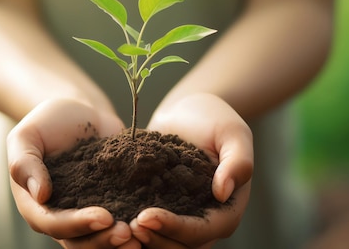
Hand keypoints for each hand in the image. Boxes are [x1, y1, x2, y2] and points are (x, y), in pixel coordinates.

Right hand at [7, 98, 140, 247]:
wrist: (80, 114)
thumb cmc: (47, 123)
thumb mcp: (26, 136)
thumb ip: (24, 163)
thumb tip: (41, 195)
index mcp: (36, 205)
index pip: (53, 224)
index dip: (78, 224)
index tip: (104, 217)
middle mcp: (61, 216)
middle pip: (79, 242)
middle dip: (103, 241)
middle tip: (129, 233)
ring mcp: (86, 214)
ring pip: (100, 240)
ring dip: (119, 243)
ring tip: (142, 236)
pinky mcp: (110, 206)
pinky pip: (121, 222)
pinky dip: (135, 228)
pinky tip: (155, 223)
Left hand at [131, 93, 253, 247]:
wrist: (188, 113)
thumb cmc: (215, 120)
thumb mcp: (232, 133)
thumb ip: (237, 161)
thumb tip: (223, 192)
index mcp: (227, 210)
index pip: (202, 231)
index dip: (175, 228)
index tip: (146, 216)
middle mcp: (205, 222)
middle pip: (180, 246)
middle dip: (154, 239)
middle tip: (126, 226)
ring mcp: (182, 219)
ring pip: (162, 244)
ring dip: (141, 240)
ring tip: (117, 226)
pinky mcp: (161, 211)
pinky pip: (147, 229)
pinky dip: (131, 228)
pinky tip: (110, 218)